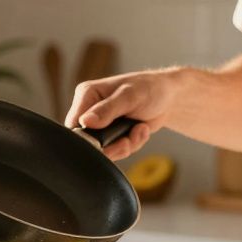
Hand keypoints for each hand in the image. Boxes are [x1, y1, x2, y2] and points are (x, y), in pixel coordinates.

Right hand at [65, 68, 184, 160]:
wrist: (168, 98)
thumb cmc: (149, 88)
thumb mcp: (129, 96)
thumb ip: (107, 109)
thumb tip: (85, 122)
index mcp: (86, 95)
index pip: (73, 125)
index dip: (87, 138)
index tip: (107, 140)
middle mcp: (89, 111)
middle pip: (87, 142)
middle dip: (112, 146)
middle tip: (128, 139)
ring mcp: (100, 126)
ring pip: (104, 151)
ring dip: (125, 146)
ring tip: (139, 130)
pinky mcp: (112, 136)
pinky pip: (116, 152)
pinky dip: (132, 146)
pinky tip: (140, 131)